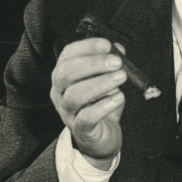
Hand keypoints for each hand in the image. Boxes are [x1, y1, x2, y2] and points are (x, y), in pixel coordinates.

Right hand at [49, 37, 125, 167]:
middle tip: (117, 63)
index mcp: (65, 75)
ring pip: (75, 95)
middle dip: (93, 64)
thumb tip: (119, 49)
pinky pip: (87, 117)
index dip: (86, 47)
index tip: (106, 45)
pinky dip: (104, 106)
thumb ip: (111, 64)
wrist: (102, 137)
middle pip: (66, 73)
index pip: (68, 55)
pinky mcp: (80, 129)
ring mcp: (67, 111)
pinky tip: (119, 98)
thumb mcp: (107, 80)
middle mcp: (60, 92)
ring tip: (121, 78)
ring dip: (100, 83)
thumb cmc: (102, 104)